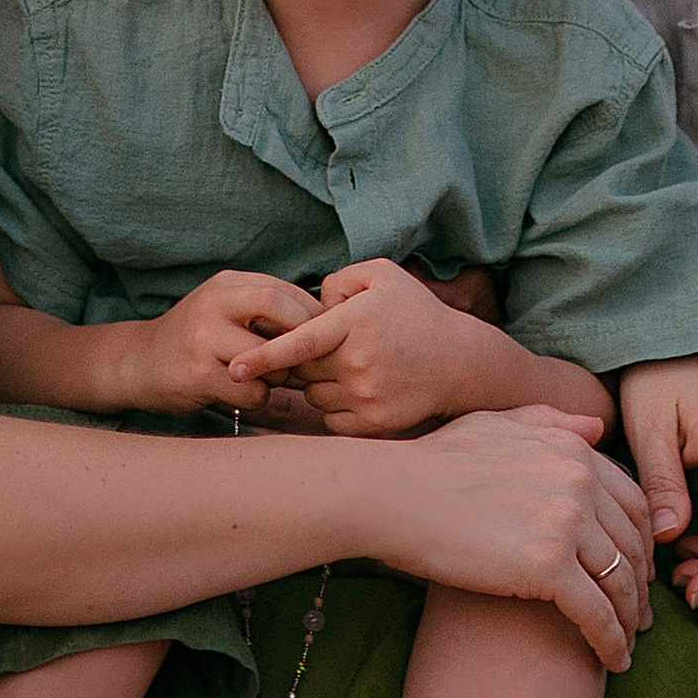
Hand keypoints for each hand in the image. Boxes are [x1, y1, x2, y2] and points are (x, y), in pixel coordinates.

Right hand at [130, 266, 321, 416]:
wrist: (138, 363)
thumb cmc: (197, 339)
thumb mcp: (226, 310)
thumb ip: (265, 310)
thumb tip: (326, 324)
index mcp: (226, 284)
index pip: (283, 290)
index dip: (311, 315)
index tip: (325, 337)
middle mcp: (214, 303)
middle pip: (277, 306)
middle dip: (302, 337)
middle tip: (308, 359)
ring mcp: (203, 338)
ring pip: (268, 356)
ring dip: (279, 375)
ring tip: (267, 379)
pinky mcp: (197, 374)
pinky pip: (251, 389)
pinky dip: (259, 396)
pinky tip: (243, 394)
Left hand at [228, 254, 505, 436]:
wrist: (461, 361)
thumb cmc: (416, 312)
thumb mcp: (383, 275)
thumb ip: (339, 279)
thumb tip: (312, 302)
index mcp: (356, 321)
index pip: (301, 341)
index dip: (265, 355)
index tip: (236, 368)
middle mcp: (360, 361)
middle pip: (303, 369)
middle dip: (305, 361)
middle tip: (333, 348)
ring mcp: (367, 395)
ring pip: (315, 396)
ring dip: (322, 384)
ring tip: (356, 366)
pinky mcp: (374, 423)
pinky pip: (332, 420)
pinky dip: (338, 407)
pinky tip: (364, 388)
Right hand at [363, 406, 654, 669]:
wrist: (390, 496)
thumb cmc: (433, 462)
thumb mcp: (495, 425)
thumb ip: (549, 422)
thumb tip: (596, 428)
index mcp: (572, 449)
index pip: (633, 502)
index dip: (643, 540)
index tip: (638, 569)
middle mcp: (580, 481)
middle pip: (634, 544)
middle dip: (642, 583)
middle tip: (641, 615)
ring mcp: (567, 522)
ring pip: (621, 581)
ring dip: (630, 618)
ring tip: (627, 644)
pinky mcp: (548, 567)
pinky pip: (596, 613)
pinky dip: (610, 641)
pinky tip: (612, 661)